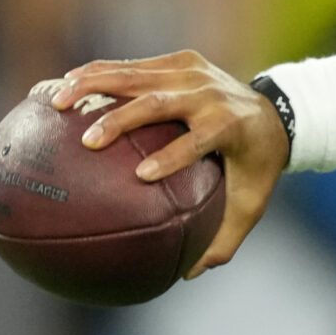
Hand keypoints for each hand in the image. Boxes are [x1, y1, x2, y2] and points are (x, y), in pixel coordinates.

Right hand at [45, 50, 287, 276]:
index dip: (173, 156)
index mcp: (230, 126)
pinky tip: (62, 86)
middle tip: (89, 143)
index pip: (199, 140)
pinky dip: (97, 73)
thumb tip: (187, 274)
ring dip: (94, 86)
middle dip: (122, 119)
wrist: (277, 109)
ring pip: (138, 76)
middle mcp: (210, 93)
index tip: (142, 175)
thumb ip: (223, 239)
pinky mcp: (178, 60)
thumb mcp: (251, 204)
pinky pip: (132, 66)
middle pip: (160, 102)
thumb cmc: (256, 166)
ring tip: (57, 103)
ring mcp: (194, 71)